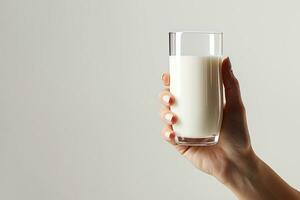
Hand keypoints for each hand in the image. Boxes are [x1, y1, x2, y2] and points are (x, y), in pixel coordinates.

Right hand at [159, 57, 256, 183]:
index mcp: (198, 104)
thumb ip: (231, 83)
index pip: (181, 89)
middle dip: (164, 96)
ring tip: (173, 117)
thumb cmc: (238, 134)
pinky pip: (168, 136)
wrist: (237, 162)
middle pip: (169, 101)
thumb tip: (225, 59)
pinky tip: (172, 133)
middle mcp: (188, 115)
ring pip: (165, 117)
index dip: (170, 81)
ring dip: (164, 114)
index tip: (168, 75)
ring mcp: (183, 129)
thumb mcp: (236, 106)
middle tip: (171, 98)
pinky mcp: (181, 144)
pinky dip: (167, 134)